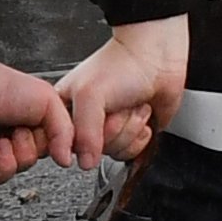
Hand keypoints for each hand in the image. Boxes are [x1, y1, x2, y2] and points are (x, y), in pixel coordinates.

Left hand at [0, 60, 74, 190]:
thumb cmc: (1, 87)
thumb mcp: (48, 100)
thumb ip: (65, 131)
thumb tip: (67, 160)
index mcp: (24, 123)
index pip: (42, 151)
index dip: (43, 147)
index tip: (38, 133)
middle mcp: (4, 136)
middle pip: (25, 165)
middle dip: (25, 154)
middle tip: (16, 134)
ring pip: (4, 176)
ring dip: (6, 164)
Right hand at [59, 16, 192, 164]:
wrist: (158, 57)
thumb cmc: (122, 65)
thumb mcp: (90, 95)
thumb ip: (84, 133)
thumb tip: (84, 162)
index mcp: (65, 110)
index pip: (63, 144)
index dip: (80, 138)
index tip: (92, 123)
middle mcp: (84, 122)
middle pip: (93, 151)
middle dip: (114, 128)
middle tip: (118, 106)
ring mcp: (108, 130)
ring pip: (113, 153)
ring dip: (130, 128)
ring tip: (132, 106)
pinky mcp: (130, 135)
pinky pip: (130, 154)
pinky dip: (141, 136)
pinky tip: (141, 116)